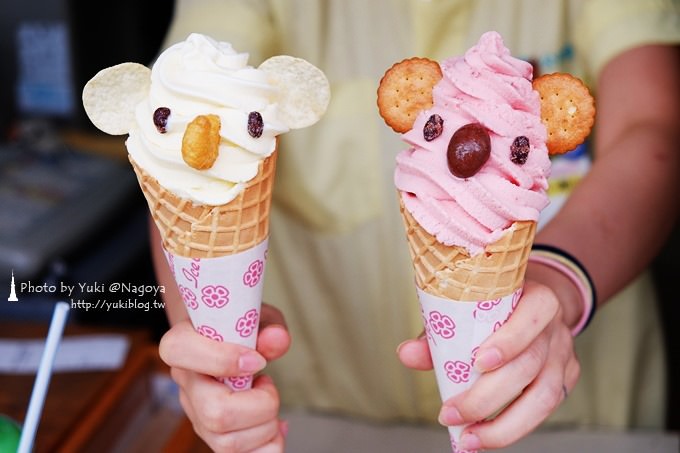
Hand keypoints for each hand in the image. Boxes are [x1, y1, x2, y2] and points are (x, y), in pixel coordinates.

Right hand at [159, 304, 290, 451]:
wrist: (234, 346)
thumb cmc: (243, 332)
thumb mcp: (259, 320)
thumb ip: (269, 327)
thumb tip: (276, 340)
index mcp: (184, 345)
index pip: (180, 351)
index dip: (221, 359)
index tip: (257, 361)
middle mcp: (186, 384)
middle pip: (214, 412)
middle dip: (260, 404)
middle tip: (267, 384)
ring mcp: (197, 415)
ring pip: (227, 442)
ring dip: (266, 425)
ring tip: (269, 400)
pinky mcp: (213, 436)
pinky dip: (268, 446)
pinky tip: (276, 426)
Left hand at [397, 281, 579, 450]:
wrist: (533, 300)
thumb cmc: (494, 303)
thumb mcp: (468, 305)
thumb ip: (439, 329)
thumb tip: (407, 354)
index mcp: (536, 298)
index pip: (533, 315)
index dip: (509, 340)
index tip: (477, 363)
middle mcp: (555, 328)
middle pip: (530, 364)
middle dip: (488, 396)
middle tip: (450, 414)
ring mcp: (564, 356)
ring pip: (544, 397)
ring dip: (504, 426)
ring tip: (468, 439)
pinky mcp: (565, 380)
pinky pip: (544, 409)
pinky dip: (513, 427)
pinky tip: (484, 436)